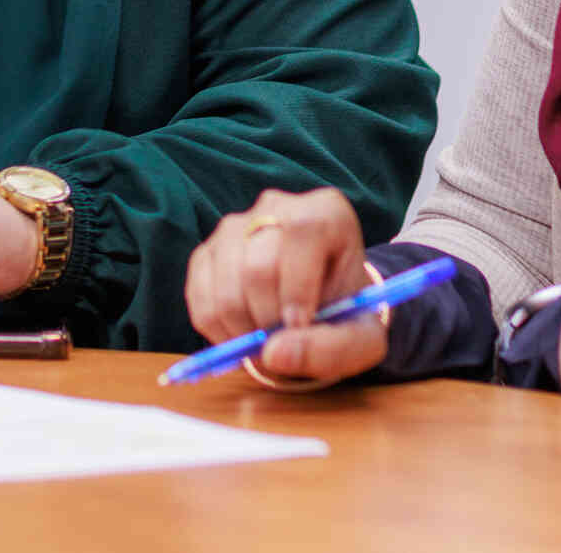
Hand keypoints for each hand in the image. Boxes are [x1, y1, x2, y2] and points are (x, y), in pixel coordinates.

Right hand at [183, 188, 384, 386]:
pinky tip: (242, 336)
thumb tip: (273, 352)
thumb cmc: (345, 317)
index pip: (302, 232)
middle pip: (258, 265)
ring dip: (241, 329)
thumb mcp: (360, 340)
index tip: (299, 327)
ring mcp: (235, 226)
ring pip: (224, 282)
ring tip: (265, 343)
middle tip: (282, 345)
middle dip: (268, 319)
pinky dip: (218, 329)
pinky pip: (199, 294)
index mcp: (326, 212)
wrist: (321, 310)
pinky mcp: (207, 251)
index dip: (297, 287)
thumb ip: (330, 348)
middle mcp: (276, 207)